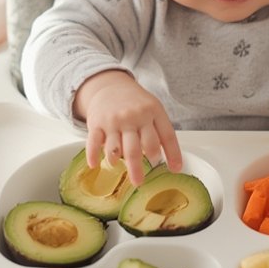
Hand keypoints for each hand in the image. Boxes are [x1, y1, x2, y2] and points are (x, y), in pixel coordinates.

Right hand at [74, 70, 181, 185]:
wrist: (110, 85)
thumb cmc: (136, 103)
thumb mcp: (153, 109)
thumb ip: (161, 132)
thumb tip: (173, 163)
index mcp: (153, 111)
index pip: (166, 136)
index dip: (173, 154)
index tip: (175, 169)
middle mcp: (134, 116)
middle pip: (139, 147)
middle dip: (139, 168)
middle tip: (139, 182)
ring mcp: (114, 120)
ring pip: (116, 148)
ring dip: (117, 161)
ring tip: (119, 167)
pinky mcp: (97, 123)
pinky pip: (94, 142)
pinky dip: (93, 155)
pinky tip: (95, 164)